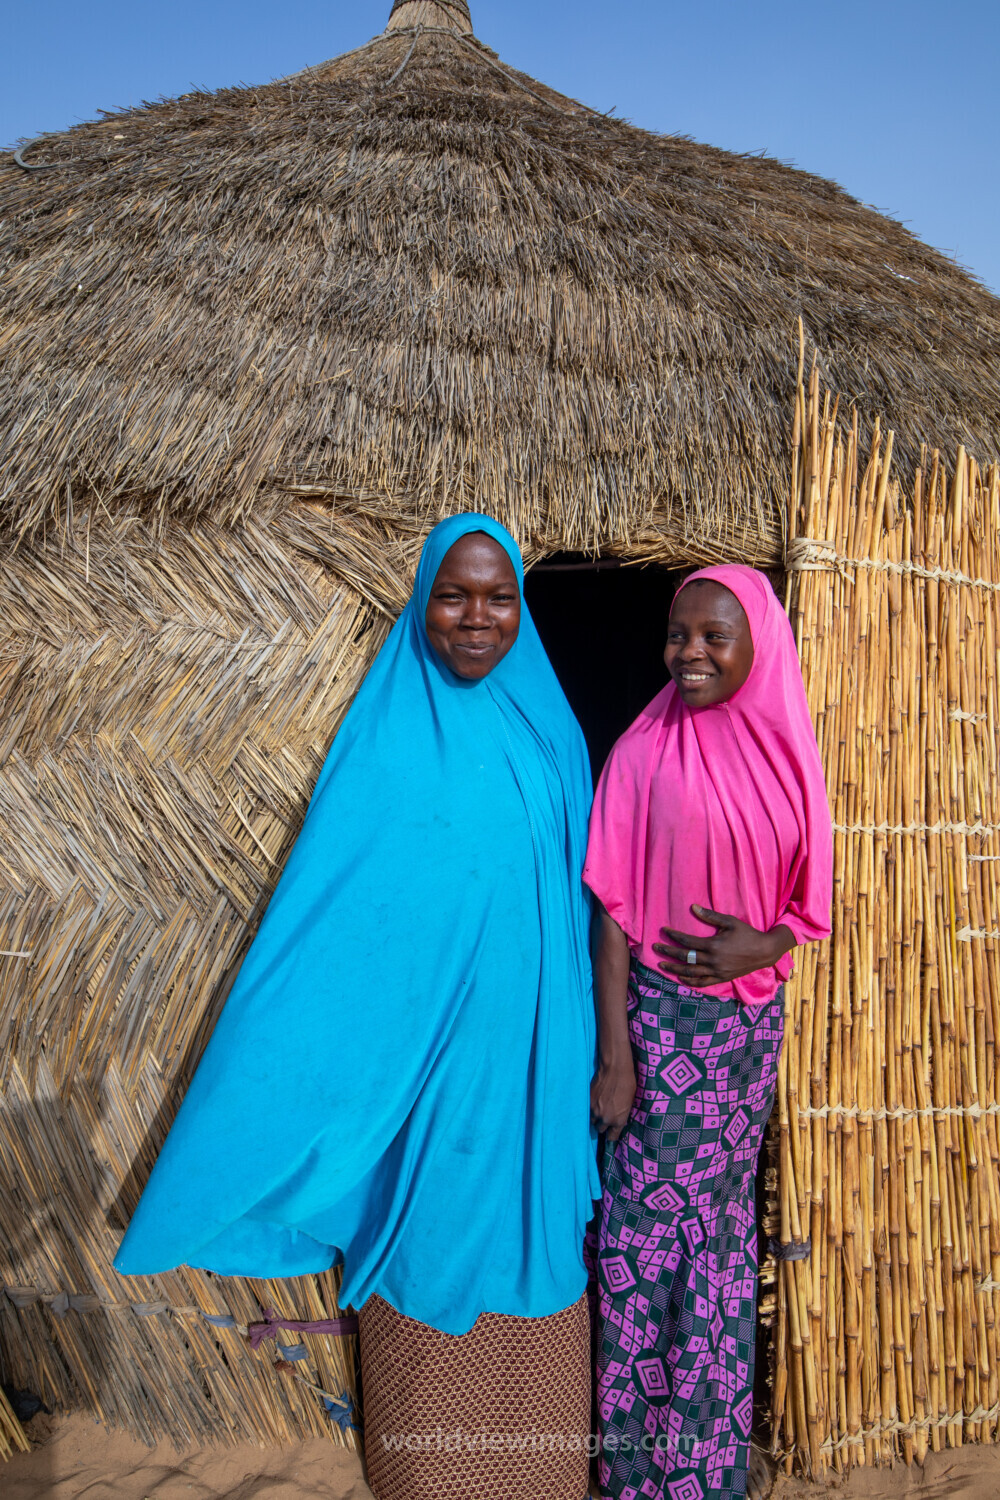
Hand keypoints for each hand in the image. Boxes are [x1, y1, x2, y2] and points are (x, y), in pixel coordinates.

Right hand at [591, 1059, 636, 1140]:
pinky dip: (590, 1109)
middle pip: (600, 1130)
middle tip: (605, 1117)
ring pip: (592, 1121)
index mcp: (618, 1121)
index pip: (611, 1137)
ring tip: (599, 1110)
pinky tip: (595, 1102)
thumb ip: (621, 1115)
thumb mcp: (629, 1104)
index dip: (611, 1135)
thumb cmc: (627, 1084)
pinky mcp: (588, 1102)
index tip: (610, 1134)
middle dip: (602, 1125)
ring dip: (595, 1118)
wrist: (615, 1069)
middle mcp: (605, 1119)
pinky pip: (587, 1111)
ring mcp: (595, 1111)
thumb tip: (616, 1121)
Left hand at [652, 906, 795, 986]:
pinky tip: (681, 978)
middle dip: (668, 952)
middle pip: (685, 957)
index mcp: (713, 945)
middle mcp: (713, 961)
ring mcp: (717, 972)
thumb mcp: (729, 922)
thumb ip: (710, 916)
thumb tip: (693, 907)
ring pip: (690, 973)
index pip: (687, 942)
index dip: (674, 936)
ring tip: (662, 966)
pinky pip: (702, 983)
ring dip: (674, 969)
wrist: (764, 952)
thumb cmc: (747, 934)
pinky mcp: (721, 978)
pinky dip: (690, 982)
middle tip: (655, 948)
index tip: (664, 931)